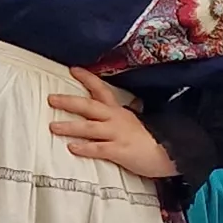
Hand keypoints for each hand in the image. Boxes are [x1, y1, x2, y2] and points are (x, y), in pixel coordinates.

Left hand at [46, 67, 175, 179]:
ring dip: (69, 126)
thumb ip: (120, 119)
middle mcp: (116, 119)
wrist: (171, 152)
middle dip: (69, 102)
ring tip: (53, 126)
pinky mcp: (119, 151)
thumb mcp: (136, 123)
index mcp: (119, 111)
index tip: (73, 70)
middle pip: (89, 106)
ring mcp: (117, 134)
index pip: (101, 90)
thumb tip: (108, 116)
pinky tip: (72, 147)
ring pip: (89, 127)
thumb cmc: (153, 140)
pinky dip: (84, 148)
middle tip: (51, 99)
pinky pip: (98, 148)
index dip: (87, 79)